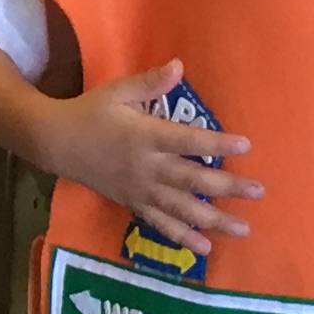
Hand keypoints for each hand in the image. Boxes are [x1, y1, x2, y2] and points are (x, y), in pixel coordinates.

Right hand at [44, 59, 259, 256]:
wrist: (55, 142)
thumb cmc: (90, 112)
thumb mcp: (117, 91)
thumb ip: (150, 82)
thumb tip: (180, 65)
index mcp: (144, 136)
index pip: (187, 141)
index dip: (216, 145)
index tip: (245, 145)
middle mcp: (146, 167)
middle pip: (192, 180)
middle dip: (227, 187)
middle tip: (258, 191)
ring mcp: (140, 189)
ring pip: (181, 208)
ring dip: (213, 219)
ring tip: (242, 229)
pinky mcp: (132, 203)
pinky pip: (160, 223)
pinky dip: (182, 236)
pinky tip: (205, 247)